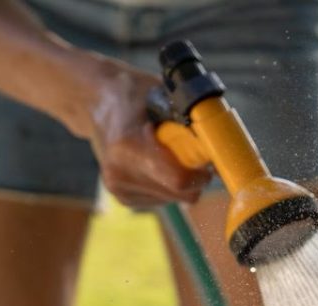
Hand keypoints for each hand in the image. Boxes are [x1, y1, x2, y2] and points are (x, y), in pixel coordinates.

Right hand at [86, 64, 210, 207]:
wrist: (95, 102)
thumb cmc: (133, 94)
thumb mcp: (163, 95)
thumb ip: (190, 117)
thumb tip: (221, 140)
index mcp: (128, 147)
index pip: (179, 180)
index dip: (202, 174)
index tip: (208, 159)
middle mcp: (119, 173)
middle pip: (181, 193)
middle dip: (195, 176)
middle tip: (192, 152)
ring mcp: (118, 188)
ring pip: (175, 199)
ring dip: (183, 180)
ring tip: (168, 152)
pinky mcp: (122, 197)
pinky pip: (164, 199)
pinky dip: (170, 184)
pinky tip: (158, 163)